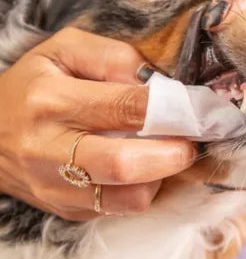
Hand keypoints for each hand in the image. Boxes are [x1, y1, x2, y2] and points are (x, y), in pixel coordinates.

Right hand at [0, 28, 193, 219]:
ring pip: (127, 198)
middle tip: (190, 141)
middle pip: (125, 164)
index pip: (125, 107)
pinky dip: (142, 189)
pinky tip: (142, 168)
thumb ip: (114, 56)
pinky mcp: (65, 209)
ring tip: (165, 154)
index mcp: (51, 100)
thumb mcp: (65, 49)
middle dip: (172, 154)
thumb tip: (157, 84)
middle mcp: (48, 149)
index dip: (171, 110)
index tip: (197, 111)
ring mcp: (55, 187)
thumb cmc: (35, 83)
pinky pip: (118, 209)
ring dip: (160, 177)